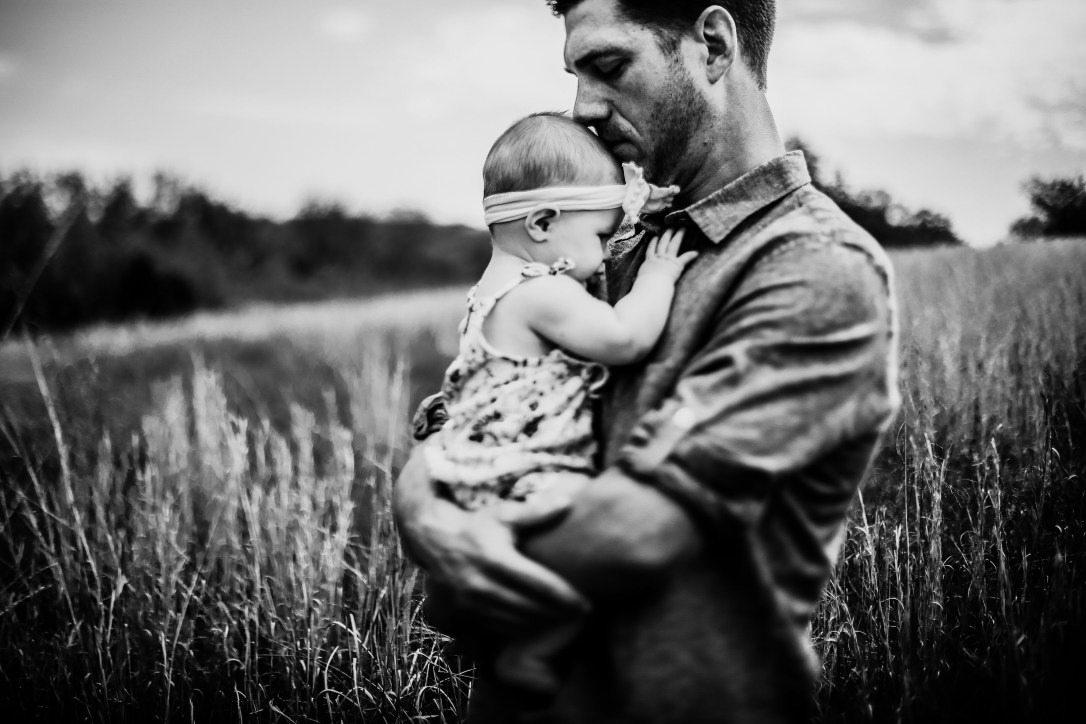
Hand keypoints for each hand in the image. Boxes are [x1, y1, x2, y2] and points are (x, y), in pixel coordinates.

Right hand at [393, 448, 589, 634]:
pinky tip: (540, 623)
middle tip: (583, 613)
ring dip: (544, 623)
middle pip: (531, 608)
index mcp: (496, 559)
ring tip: (565, 619)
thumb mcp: (504, 515)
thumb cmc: (477, 525)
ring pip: (518, 622)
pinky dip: (524, 628)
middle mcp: (482, 584)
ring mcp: (473, 603)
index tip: (587, 603)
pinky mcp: (467, 614)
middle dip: (559, 613)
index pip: (539, 585)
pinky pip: (502, 628)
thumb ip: (536, 511)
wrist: (435, 541)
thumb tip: (568, 501)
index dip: (566, 597)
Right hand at [637, 227, 697, 283]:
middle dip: (667, 234)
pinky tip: (696, 252)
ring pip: (673, 245)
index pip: (651, 249)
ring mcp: (668, 259)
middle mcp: (659, 257)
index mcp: (649, 261)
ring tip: (682, 228)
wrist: (651, 285)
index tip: (655, 236)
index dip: (653, 242)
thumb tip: (635, 281)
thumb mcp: (639, 280)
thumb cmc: (644, 285)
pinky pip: (685, 258)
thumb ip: (638, 279)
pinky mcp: (676, 265)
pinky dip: (691, 255)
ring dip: (678, 236)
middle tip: (671, 226)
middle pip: (663, 243)